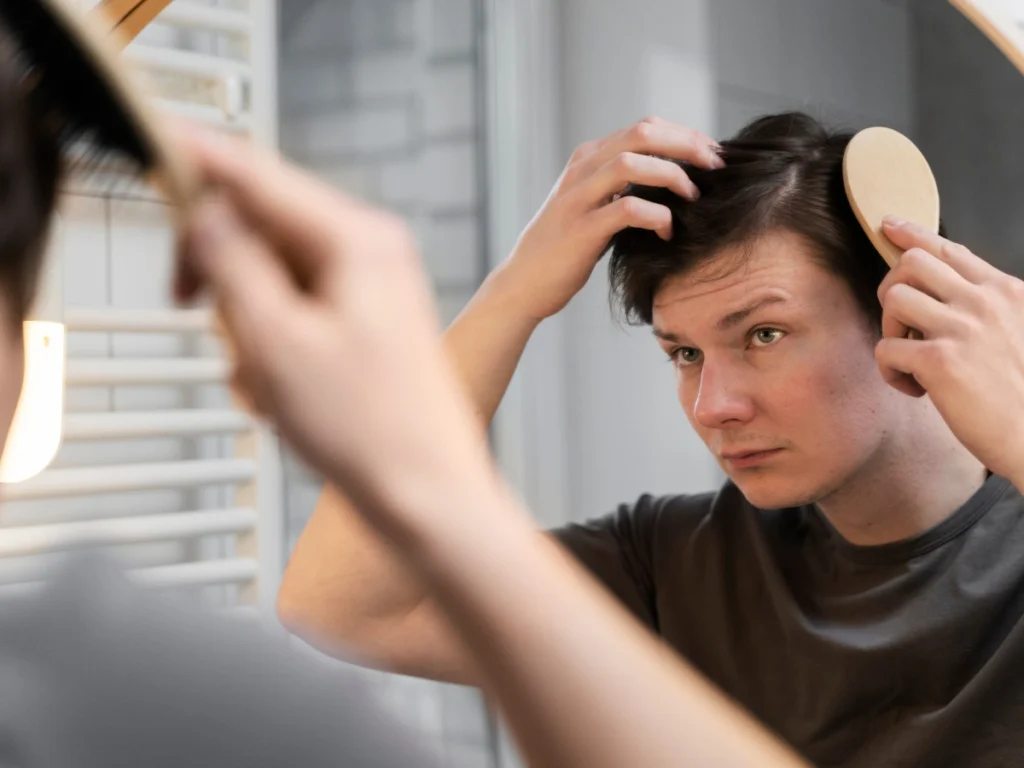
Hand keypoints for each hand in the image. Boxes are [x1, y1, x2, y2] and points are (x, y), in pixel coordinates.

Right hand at [172, 127, 494, 524]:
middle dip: (223, 272)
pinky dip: (273, 347)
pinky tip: (282, 392)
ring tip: (264, 375)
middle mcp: (370, 253)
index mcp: (357, 240)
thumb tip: (204, 212)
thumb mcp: (276, 340)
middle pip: (262, 226)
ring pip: (271, 276)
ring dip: (248, 324)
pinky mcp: (364, 324)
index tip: (156, 151)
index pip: (259, 176)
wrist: (426, 493)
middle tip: (191, 303)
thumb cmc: (371, 429)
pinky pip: (294, 313)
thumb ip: (232, 264)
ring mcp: (370, 289)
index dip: (199, 164)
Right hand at [494, 116, 722, 321]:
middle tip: (716, 167)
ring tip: (694, 198)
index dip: (685, 136)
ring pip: (633, 163)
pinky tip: (667, 232)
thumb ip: (623, 188)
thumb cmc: (566, 249)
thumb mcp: (593, 206)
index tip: (712, 155)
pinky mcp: (580, 230)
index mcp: (588, 159)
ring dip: (673, 176)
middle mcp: (582, 170)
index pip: (645, 127)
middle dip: (687, 145)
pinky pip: (627, 209)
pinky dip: (657, 216)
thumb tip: (675, 179)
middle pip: (642, 133)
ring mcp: (578, 198)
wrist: (523, 284)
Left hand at [875, 216, 1023, 481]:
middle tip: (902, 323)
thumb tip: (948, 296)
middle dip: (892, 287)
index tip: (890, 225)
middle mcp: (984, 302)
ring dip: (890, 329)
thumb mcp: (1020, 332)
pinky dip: (891, 372)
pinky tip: (916, 389)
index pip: (949, 249)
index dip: (913, 234)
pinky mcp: (940, 362)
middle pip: (911, 263)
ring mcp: (962, 329)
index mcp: (1005, 291)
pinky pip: (886, 348)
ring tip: (911, 357)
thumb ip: (991, 309)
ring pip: (893, 298)